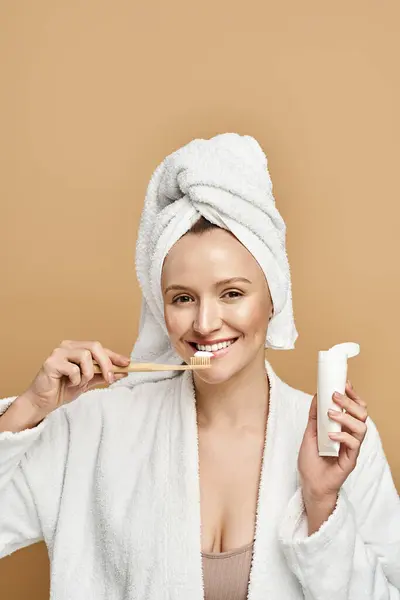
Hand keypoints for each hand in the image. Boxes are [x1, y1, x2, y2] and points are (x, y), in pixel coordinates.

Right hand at [22, 340, 130, 416]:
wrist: (43, 402)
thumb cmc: (63, 389)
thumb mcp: (88, 382)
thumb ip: (103, 375)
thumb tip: (123, 371)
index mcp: (76, 348)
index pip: (100, 348)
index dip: (114, 355)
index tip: (127, 363)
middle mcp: (67, 346)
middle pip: (95, 346)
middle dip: (106, 363)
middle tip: (110, 379)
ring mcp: (58, 352)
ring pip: (85, 356)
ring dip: (87, 374)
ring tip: (79, 383)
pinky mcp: (51, 362)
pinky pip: (73, 369)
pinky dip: (76, 379)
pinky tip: (68, 383)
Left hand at [298, 381, 367, 504]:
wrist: (310, 484)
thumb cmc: (312, 461)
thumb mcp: (310, 433)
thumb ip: (315, 416)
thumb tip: (316, 396)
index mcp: (343, 428)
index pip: (356, 408)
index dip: (353, 395)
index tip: (344, 384)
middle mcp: (350, 436)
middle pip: (362, 414)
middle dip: (349, 402)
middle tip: (335, 396)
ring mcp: (352, 448)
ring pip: (361, 428)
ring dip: (346, 417)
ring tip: (331, 414)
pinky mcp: (350, 460)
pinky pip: (353, 445)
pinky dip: (343, 437)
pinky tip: (331, 435)